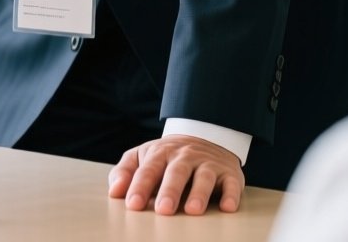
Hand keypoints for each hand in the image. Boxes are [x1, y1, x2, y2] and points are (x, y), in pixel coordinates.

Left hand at [107, 135, 243, 215]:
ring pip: (204, 177)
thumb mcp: (142, 157)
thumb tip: (114, 192)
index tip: (132, 204)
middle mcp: (185, 157)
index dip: (140, 186)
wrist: (205, 136)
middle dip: (170, 191)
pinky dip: (231, 195)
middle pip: (177, 172)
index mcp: (160, 153)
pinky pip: (232, 183)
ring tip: (192, 210)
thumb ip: (125, 172)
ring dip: (199, 193)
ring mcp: (208, 164)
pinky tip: (227, 208)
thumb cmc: (167, 156)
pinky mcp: (229, 173)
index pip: (148, 170)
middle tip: (163, 210)